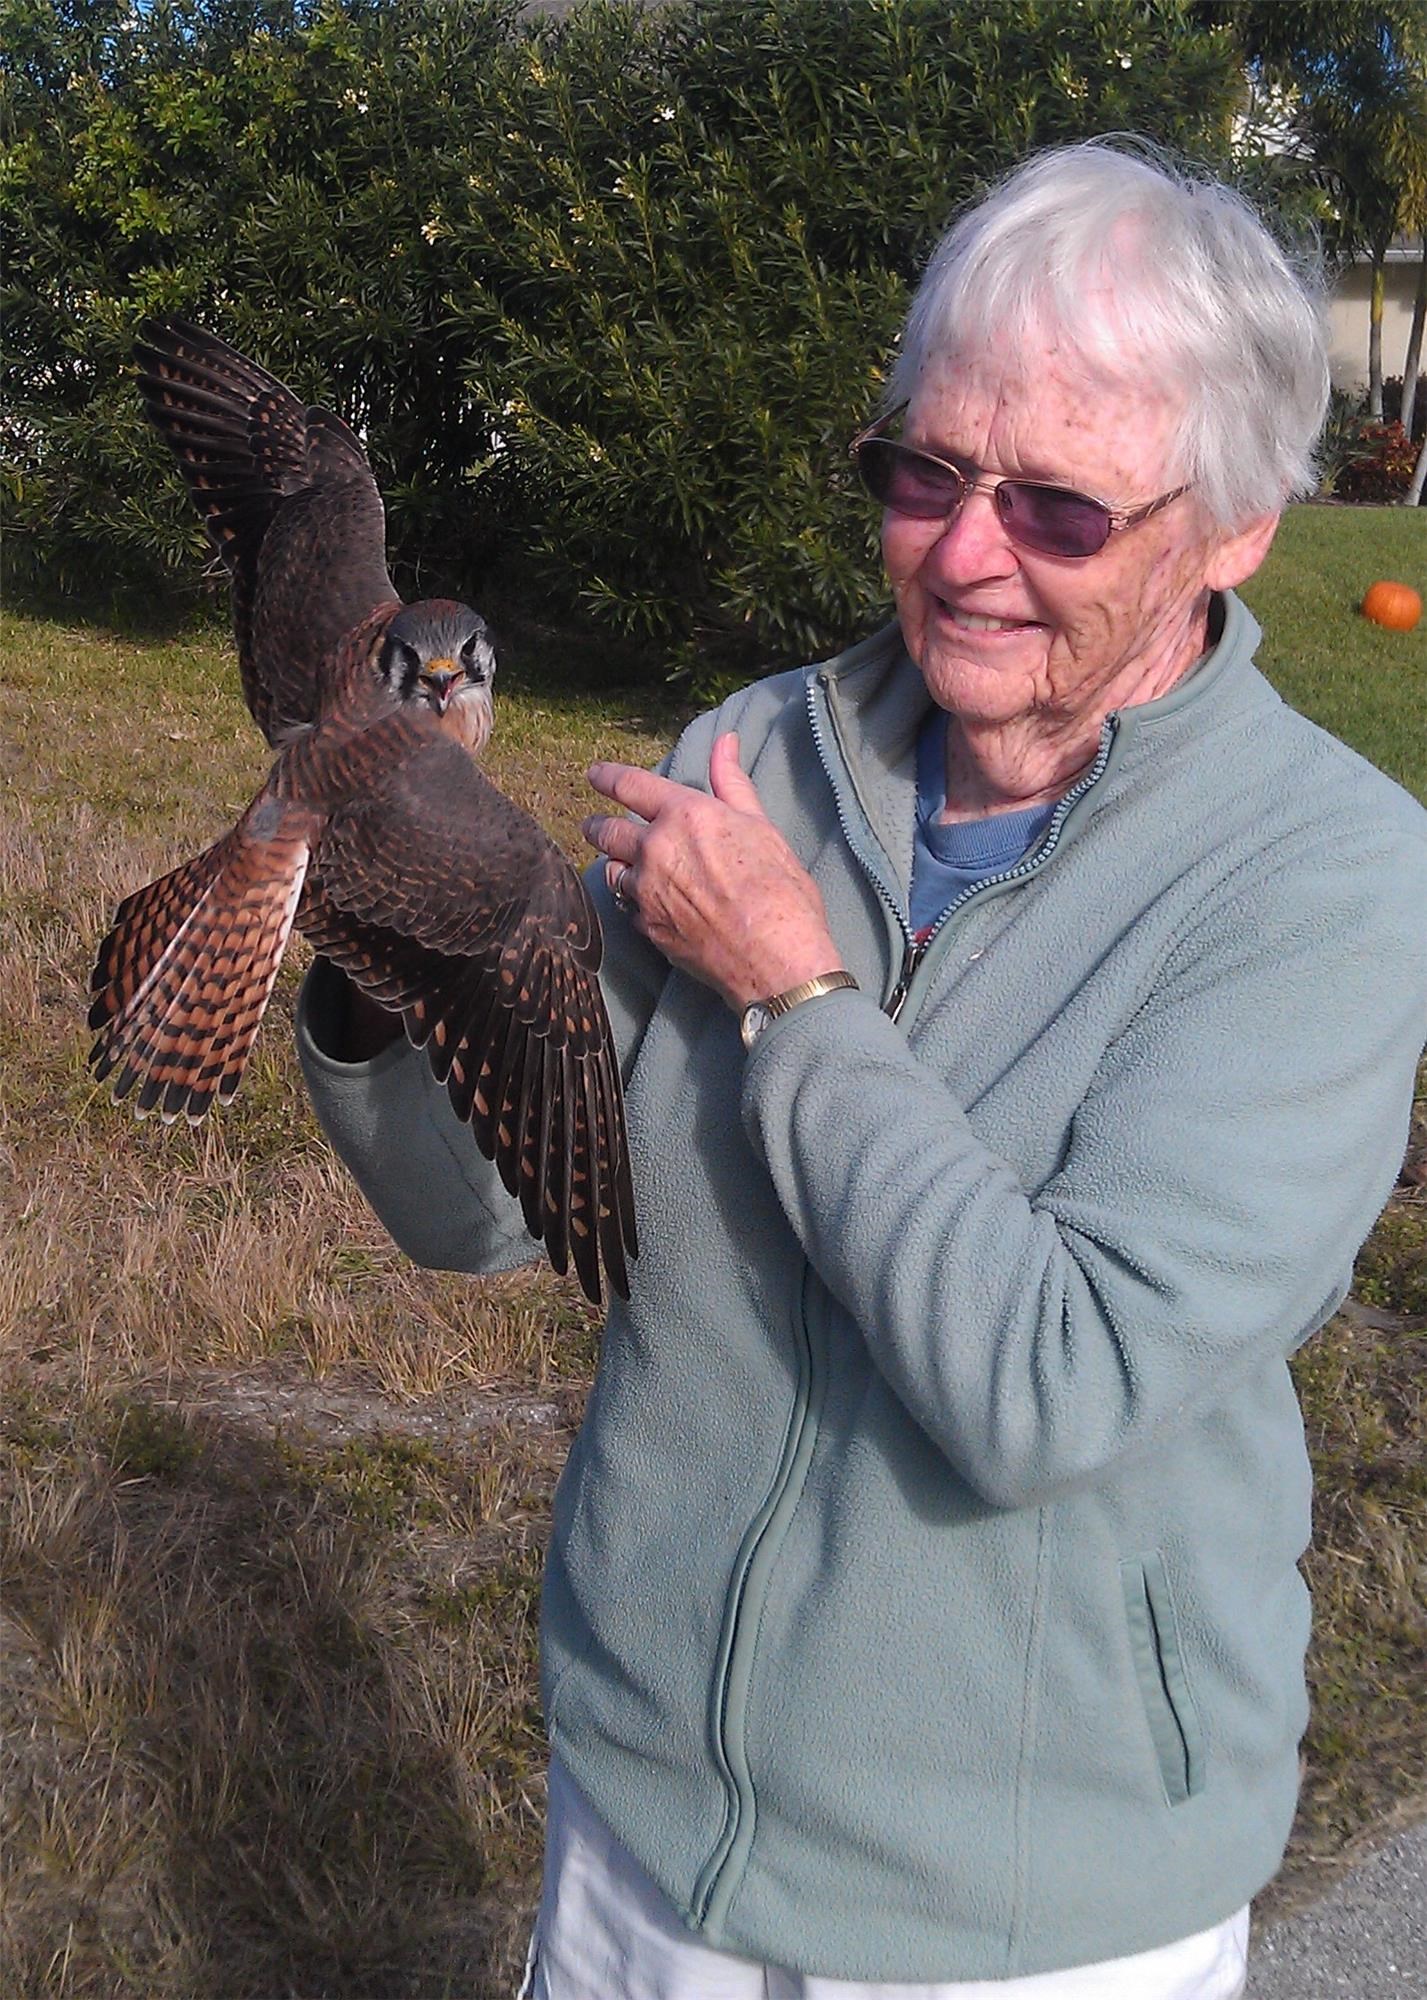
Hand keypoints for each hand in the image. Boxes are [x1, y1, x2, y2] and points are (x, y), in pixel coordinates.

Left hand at [583, 733, 843, 1010]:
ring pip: (612, 871)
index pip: (631, 785)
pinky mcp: (646, 927)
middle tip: (593, 825)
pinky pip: (627, 907)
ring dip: (613, 865)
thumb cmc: (780, 890)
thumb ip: (733, 784)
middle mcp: (656, 849)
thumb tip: (725, 741)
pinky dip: (632, 901)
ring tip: (619, 865)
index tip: (594, 775)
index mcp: (685, 816)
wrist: (775, 958)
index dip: (607, 777)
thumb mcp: (761, 827)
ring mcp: (646, 891)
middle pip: (606, 831)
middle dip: (596, 825)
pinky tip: (645, 904)